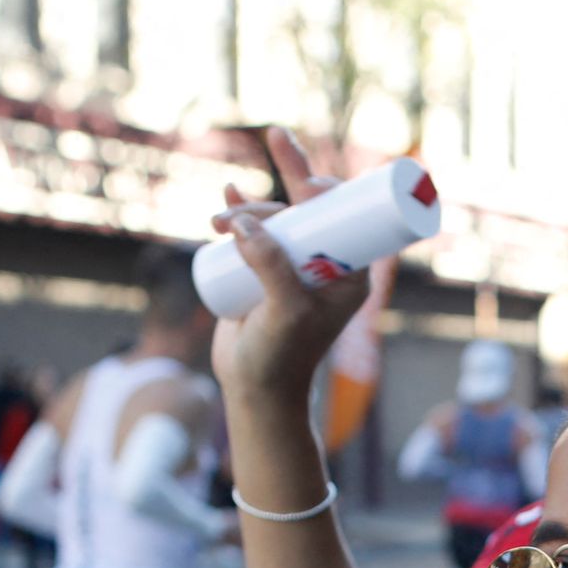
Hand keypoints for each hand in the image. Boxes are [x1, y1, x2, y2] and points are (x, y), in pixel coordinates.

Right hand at [208, 129, 373, 412]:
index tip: (307, 180)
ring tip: (219, 221)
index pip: (347, 219)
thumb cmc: (282, 356)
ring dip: (248, 208)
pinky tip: (229, 195)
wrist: (253, 387)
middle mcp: (323, 266)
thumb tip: (242, 222)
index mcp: (348, 274)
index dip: (328, 191)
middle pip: (308, 210)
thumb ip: (270, 266)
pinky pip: (253, 233)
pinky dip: (239, 212)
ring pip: (275, 219)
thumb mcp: (286, 310)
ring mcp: (291, 267)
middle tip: (253, 191)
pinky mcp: (261, 272)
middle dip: (285, 183)